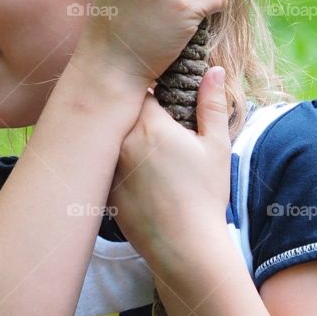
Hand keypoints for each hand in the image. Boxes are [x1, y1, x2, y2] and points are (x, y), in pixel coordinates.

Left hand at [108, 67, 231, 274]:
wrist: (185, 246)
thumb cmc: (205, 196)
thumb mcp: (216, 147)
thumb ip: (211, 105)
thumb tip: (213, 69)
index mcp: (149, 125)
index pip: (138, 90)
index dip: (149, 90)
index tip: (160, 97)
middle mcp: (121, 139)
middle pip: (118, 110)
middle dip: (130, 110)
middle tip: (150, 122)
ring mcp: (107, 163)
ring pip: (107, 135)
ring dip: (118, 133)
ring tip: (141, 147)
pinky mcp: (101, 184)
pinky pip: (100, 161)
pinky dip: (110, 159)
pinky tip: (131, 171)